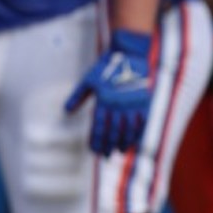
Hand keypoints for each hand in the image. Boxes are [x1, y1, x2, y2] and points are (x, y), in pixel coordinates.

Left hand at [64, 28, 152, 155]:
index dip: (96, 140)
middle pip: (113, 131)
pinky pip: (142, 124)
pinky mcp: (145, 104)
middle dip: (108, 146)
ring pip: (128, 130)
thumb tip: (66, 110)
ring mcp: (133, 105)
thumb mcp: (89, 79)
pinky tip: (133, 142)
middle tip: (105, 156)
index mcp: (104, 99)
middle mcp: (119, 105)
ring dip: (123, 143)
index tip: (93, 150)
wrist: (130, 55)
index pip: (99, 126)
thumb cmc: (106, 67)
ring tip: (118, 152)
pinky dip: (137, 135)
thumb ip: (78, 96)